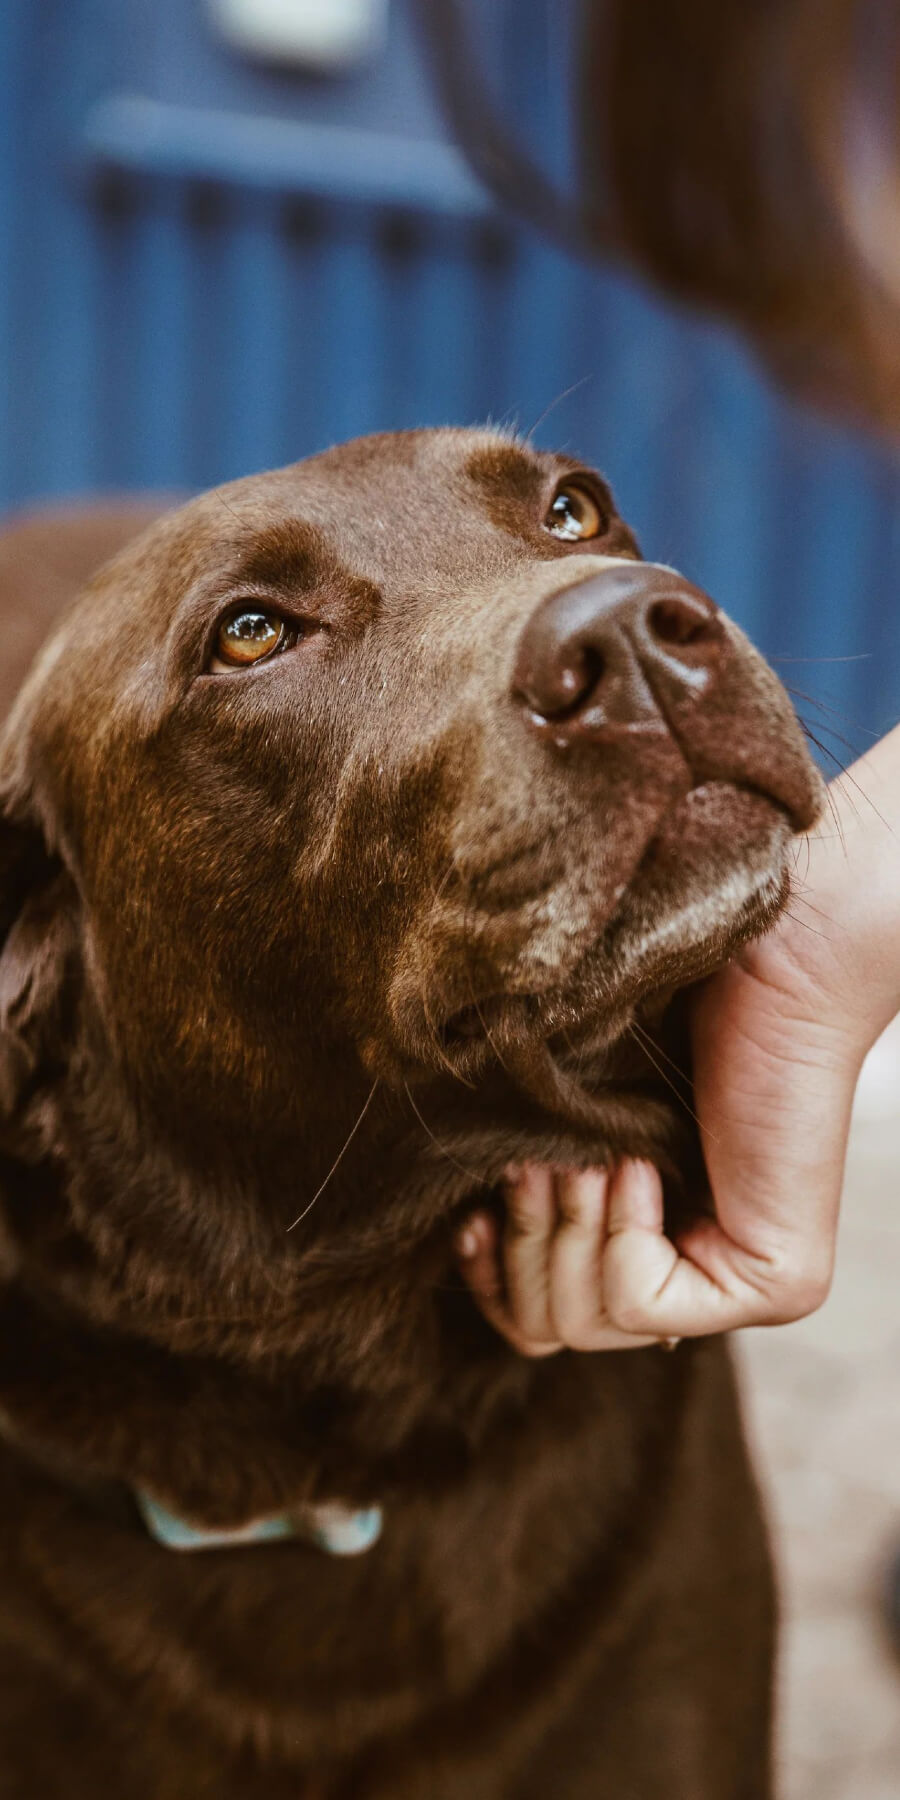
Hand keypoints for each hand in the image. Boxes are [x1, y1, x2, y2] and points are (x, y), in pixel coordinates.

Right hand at [459, 724, 899, 1353]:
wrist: (767, 944)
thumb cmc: (656, 993)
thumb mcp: (557, 1107)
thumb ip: (516, 1172)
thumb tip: (444, 1239)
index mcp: (639, 1232)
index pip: (535, 1318)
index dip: (485, 1275)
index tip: (465, 1215)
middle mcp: (694, 1270)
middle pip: (549, 1330)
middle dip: (520, 1247)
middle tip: (536, 1163)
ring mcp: (742, 1286)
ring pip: (587, 1326)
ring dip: (563, 1233)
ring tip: (585, 1155)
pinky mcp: (779, 1282)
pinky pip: (642, 1305)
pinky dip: (620, 1235)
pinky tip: (638, 1162)